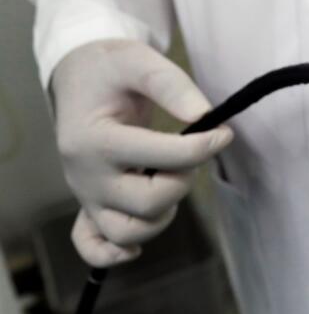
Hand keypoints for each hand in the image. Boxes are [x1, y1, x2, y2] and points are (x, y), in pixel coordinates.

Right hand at [51, 39, 232, 266]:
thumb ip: (172, 85)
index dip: (201, 148)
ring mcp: (85, 194)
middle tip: (193, 153)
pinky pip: (93, 246)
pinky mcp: (89, 203)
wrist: (80, 76)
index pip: (157, 157)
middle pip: (147, 203)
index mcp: (93, 139)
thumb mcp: (139, 61)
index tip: (224, 133)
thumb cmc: (110, 68)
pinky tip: (138, 245)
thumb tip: (204, 116)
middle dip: (183, 180)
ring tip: (172, 180)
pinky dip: (115, 253)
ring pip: (127, 232)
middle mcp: (85, 175)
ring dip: (162, 215)